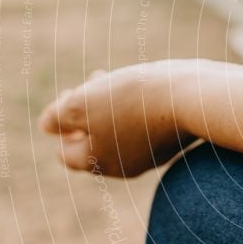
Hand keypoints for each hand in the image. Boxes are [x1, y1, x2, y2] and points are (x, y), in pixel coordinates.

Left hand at [38, 61, 199, 177]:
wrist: (194, 96)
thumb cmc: (133, 99)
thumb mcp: (81, 105)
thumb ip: (56, 118)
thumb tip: (48, 126)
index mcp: (99, 162)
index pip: (65, 152)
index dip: (61, 122)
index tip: (73, 92)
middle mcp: (125, 165)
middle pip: (93, 142)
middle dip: (87, 111)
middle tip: (93, 80)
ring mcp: (151, 153)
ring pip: (119, 131)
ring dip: (112, 106)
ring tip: (118, 78)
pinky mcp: (172, 139)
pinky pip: (145, 126)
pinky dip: (138, 107)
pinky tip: (147, 87)